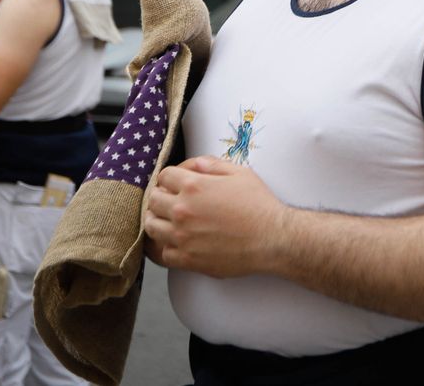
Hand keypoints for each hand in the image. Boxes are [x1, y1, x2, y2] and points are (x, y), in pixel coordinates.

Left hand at [144, 155, 289, 277]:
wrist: (272, 239)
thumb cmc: (259, 205)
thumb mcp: (240, 173)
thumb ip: (212, 164)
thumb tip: (193, 164)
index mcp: (194, 186)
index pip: (163, 176)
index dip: (170, 178)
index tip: (175, 183)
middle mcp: (182, 210)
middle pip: (153, 200)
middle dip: (161, 197)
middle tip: (171, 201)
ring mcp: (182, 237)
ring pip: (151, 226)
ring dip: (158, 220)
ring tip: (169, 221)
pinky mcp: (187, 259)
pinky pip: (161, 253)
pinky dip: (165, 246)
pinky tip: (175, 242)